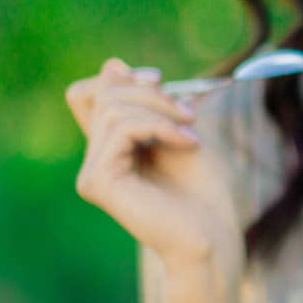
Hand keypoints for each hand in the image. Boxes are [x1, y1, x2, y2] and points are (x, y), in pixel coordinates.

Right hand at [66, 58, 243, 276]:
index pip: (89, 94)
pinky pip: (122, 128)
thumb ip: (147, 103)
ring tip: (193, 132)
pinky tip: (189, 144)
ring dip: (161, 109)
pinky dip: (160, 126)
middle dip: (152, 93)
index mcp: (111, 150)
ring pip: (112, 107)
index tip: (160, 80)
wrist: (213, 239)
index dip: (120, 78)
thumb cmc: (204, 194)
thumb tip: (112, 63)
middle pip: (102, 94)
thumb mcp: (178, 134)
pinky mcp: (98, 181)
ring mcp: (92, 174)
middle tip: (191, 113)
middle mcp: (95, 161)